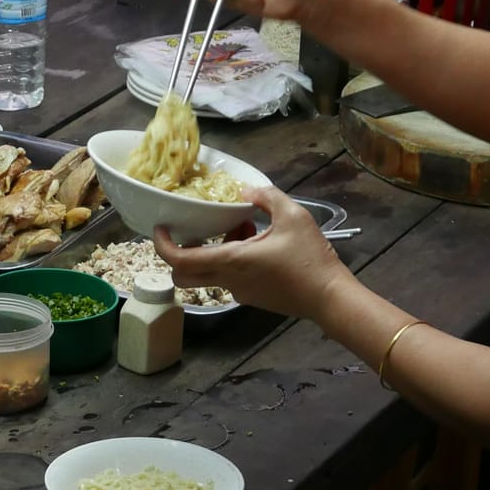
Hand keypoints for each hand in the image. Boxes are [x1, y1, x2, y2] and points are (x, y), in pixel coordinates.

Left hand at [153, 185, 343, 319]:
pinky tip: (258, 245)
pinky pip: (228, 279)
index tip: (160, 229)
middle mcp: (229, 280)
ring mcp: (240, 292)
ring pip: (208, 275)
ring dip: (213, 252)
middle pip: (184, 275)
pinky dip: (231, 261)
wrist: (329, 298)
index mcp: (231, 261)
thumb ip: (266, 197)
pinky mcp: (252, 298)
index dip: (162, 245)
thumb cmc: (310, 258)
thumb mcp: (292, 215)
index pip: (180, 260)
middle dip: (181, 253)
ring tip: (243, 229)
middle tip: (195, 231)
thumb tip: (246, 191)